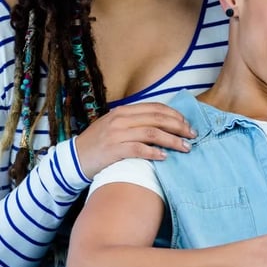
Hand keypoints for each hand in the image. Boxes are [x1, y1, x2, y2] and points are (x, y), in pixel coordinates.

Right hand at [74, 103, 196, 177]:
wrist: (74, 158)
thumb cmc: (99, 143)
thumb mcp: (116, 125)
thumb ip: (136, 122)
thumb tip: (164, 123)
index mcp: (123, 111)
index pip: (156, 108)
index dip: (175, 115)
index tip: (187, 124)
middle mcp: (121, 119)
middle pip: (158, 119)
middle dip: (179, 127)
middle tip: (192, 136)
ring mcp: (116, 134)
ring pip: (152, 133)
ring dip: (172, 140)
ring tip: (185, 147)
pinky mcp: (113, 150)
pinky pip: (138, 149)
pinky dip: (154, 152)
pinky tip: (164, 157)